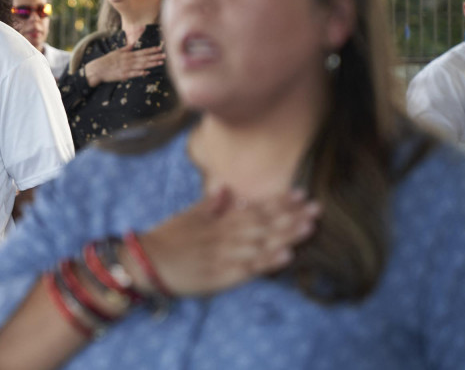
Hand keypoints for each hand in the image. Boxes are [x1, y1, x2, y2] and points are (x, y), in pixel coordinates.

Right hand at [84, 44, 164, 86]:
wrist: (98, 69)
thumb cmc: (107, 60)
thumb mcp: (117, 52)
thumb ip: (126, 48)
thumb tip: (133, 44)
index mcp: (128, 54)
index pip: (142, 51)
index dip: (152, 50)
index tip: (159, 48)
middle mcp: (129, 60)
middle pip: (145, 58)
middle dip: (155, 57)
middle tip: (165, 55)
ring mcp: (127, 68)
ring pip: (142, 65)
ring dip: (152, 64)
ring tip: (160, 63)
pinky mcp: (124, 75)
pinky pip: (134, 74)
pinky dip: (141, 72)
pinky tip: (147, 72)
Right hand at [132, 186, 320, 296]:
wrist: (147, 262)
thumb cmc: (167, 239)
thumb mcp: (188, 216)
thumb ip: (210, 204)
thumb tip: (226, 188)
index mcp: (218, 220)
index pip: (254, 209)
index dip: (279, 202)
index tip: (301, 194)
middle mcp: (225, 235)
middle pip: (263, 224)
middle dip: (291, 216)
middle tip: (317, 208)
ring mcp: (225, 256)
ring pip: (260, 244)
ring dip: (286, 235)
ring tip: (310, 227)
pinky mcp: (222, 277)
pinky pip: (248, 269)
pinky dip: (268, 262)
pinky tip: (286, 257)